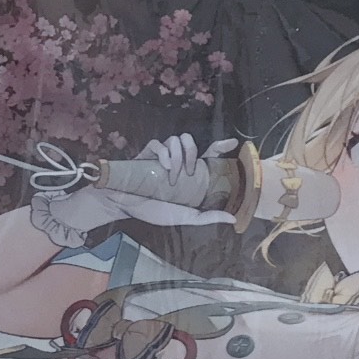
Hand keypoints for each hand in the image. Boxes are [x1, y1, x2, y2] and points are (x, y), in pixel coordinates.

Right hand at [30, 134, 236, 246]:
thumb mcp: (183, 216)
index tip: (232, 143)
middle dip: (194, 152)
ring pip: (176, 139)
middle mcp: (176, 161)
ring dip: (179, 155)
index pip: (207, 154)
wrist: (125, 205)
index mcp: (188, 173)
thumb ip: (207, 217)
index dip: (220, 146)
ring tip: (174, 175)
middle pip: (191, 141)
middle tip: (192, 171)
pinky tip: (164, 167)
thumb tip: (232, 219)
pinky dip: (165, 154)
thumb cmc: (153, 211)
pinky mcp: (147, 153)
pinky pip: (159, 143)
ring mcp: (162, 156)